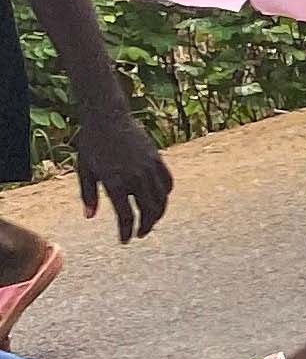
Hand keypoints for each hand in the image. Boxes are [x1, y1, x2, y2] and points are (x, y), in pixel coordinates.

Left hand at [71, 111, 172, 241]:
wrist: (108, 118)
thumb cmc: (92, 144)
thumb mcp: (84, 171)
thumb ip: (88, 195)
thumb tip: (90, 216)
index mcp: (115, 182)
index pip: (125, 216)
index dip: (126, 231)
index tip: (125, 240)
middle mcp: (135, 177)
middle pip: (148, 211)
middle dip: (145, 226)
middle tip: (140, 233)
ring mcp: (149, 167)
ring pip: (161, 199)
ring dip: (157, 213)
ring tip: (150, 220)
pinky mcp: (157, 159)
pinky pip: (167, 182)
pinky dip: (165, 194)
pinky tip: (159, 199)